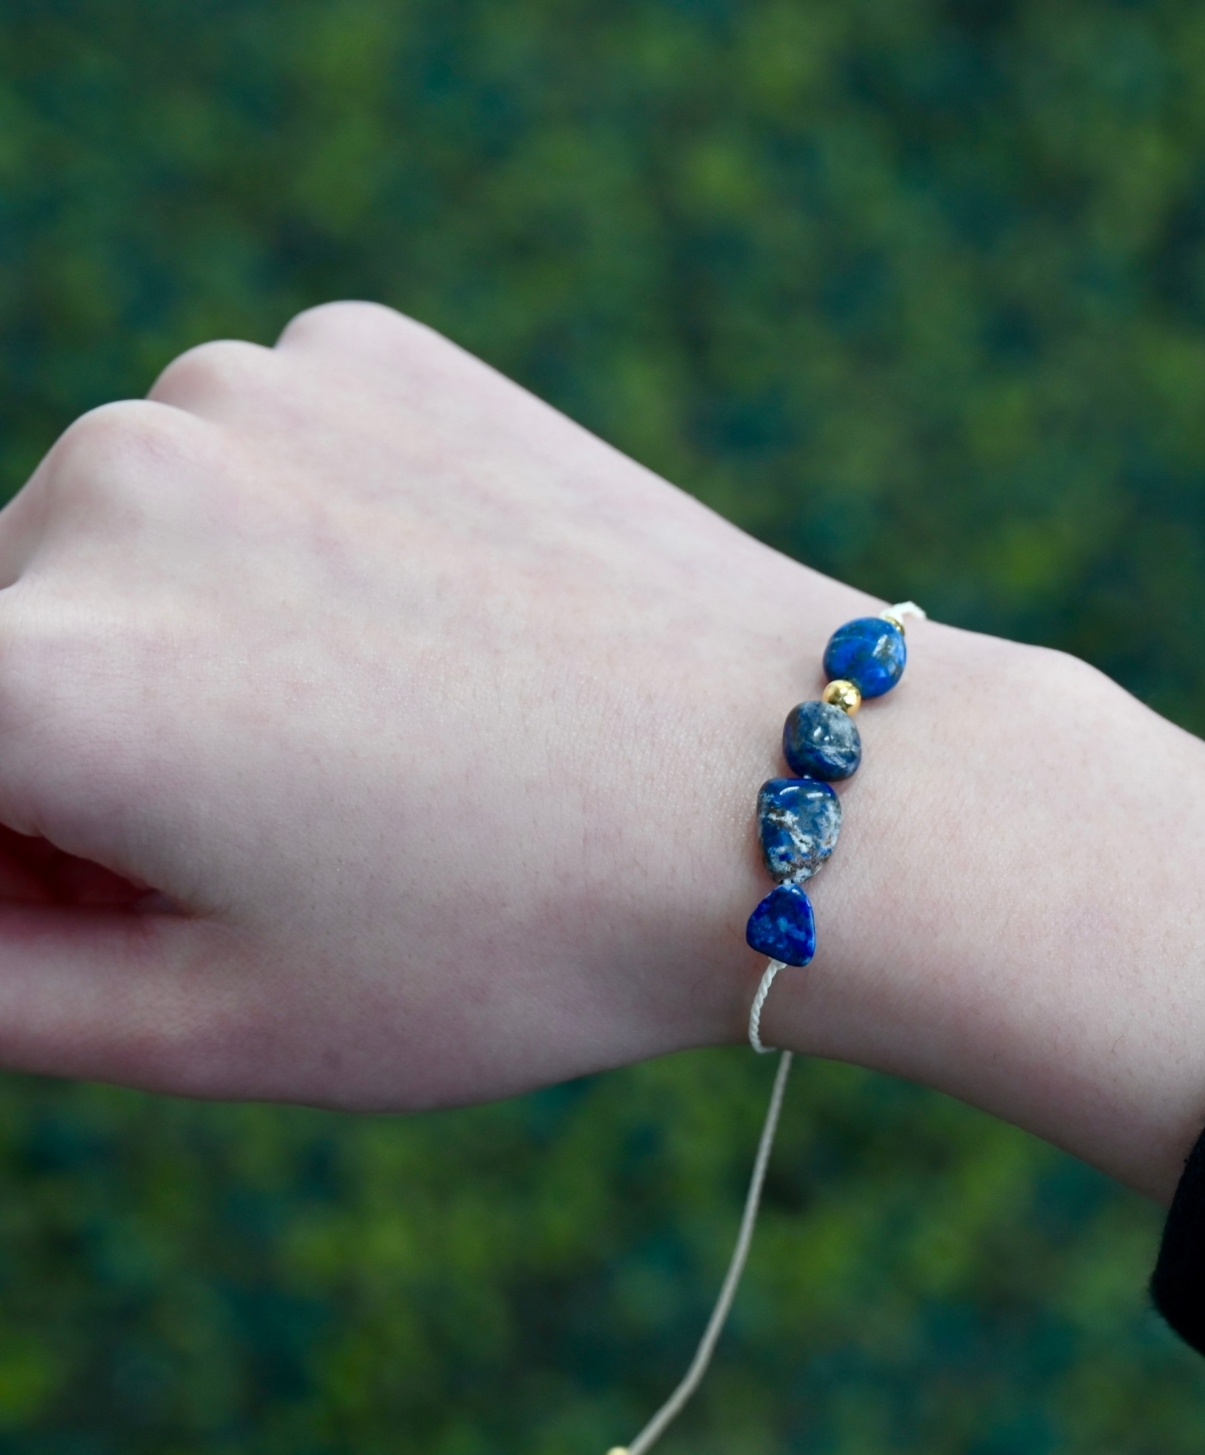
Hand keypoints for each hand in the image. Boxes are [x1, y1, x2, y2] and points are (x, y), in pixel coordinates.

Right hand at [0, 304, 1204, 1198]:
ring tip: (387, 741)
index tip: (133, 896)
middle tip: (291, 845)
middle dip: (84, 754)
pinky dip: (297, 543)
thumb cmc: (521, 938)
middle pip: (11, 646)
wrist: (800, 788)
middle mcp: (111, 487)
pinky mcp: (366, 353)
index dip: (29, 863)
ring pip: (125, 547)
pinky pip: (257, 462)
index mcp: (46, 682)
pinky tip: (435, 625)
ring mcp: (247, 390)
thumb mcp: (220, 1025)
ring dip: (188, 641)